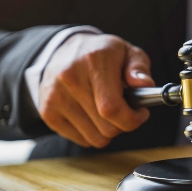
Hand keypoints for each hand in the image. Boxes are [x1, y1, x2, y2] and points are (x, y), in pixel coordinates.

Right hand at [39, 33, 154, 147]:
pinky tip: (94, 113)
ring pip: (95, 138)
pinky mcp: (47, 112)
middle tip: (127, 110)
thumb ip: (139, 68)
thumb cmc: (103, 54)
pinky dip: (93, 132)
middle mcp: (70, 78)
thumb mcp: (128, 52)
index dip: (132, 119)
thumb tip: (144, 84)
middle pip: (106, 128)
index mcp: (94, 61)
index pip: (112, 108)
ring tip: (109, 110)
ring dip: (108, 130)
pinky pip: (81, 140)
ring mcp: (55, 97)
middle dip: (124, 124)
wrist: (65, 50)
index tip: (140, 113)